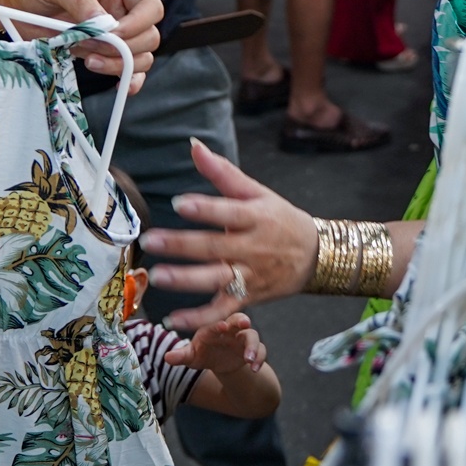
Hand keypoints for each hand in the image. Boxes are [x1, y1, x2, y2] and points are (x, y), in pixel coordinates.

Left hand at [0, 0, 162, 91]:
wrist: (13, 3)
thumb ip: (79, 1)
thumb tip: (103, 24)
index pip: (151, 6)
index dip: (139, 24)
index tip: (114, 35)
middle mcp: (123, 8)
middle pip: (149, 36)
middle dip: (124, 48)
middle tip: (92, 48)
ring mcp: (116, 33)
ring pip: (141, 57)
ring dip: (119, 65)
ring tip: (88, 60)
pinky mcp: (105, 53)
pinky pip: (129, 71)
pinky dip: (127, 80)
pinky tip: (116, 84)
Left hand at [140, 139, 318, 331]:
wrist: (315, 256)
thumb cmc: (280, 219)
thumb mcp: (257, 192)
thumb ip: (222, 172)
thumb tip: (194, 146)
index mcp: (255, 218)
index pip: (229, 213)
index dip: (205, 209)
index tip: (179, 203)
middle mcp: (252, 248)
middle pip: (214, 247)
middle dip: (181, 245)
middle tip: (151, 240)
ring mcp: (249, 276)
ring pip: (216, 280)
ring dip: (186, 281)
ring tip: (158, 277)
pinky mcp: (247, 298)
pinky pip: (221, 311)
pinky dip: (199, 319)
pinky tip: (173, 319)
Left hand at [165, 313, 267, 375]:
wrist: (219, 363)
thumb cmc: (203, 353)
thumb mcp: (192, 357)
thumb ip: (182, 356)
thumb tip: (167, 357)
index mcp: (213, 327)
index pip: (215, 323)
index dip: (218, 324)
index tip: (221, 326)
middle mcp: (230, 329)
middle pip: (238, 319)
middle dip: (241, 320)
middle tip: (245, 322)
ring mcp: (243, 339)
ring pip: (252, 335)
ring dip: (252, 345)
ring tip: (249, 358)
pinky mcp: (253, 350)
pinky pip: (261, 351)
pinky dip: (259, 359)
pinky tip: (254, 369)